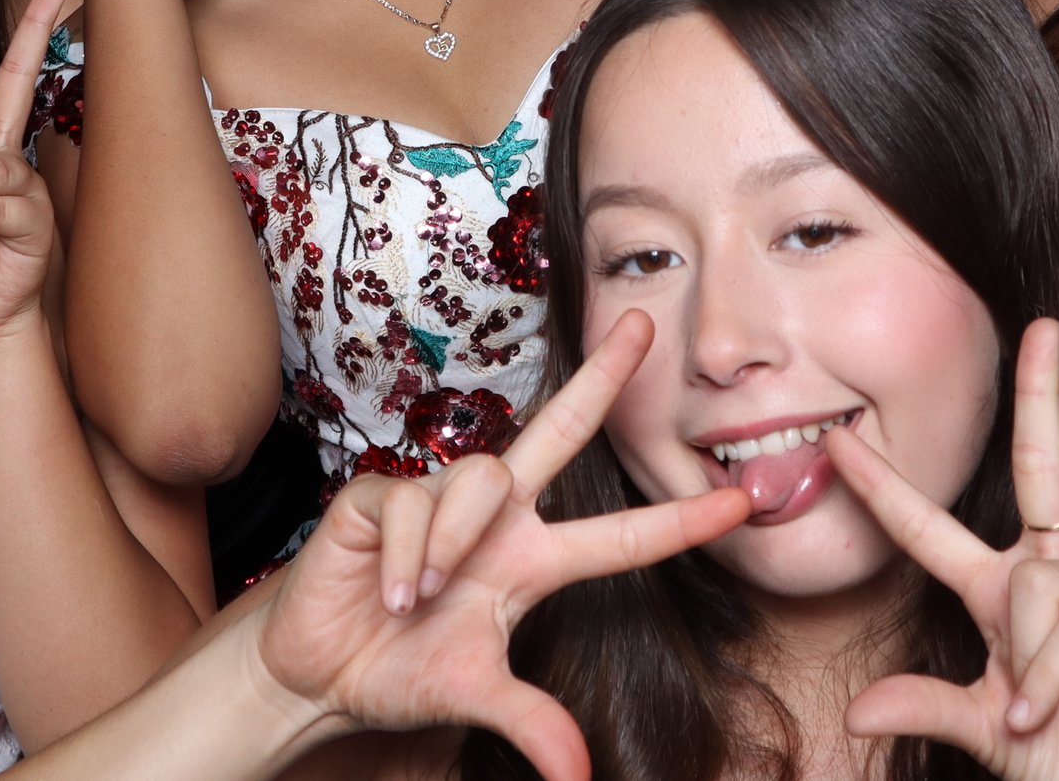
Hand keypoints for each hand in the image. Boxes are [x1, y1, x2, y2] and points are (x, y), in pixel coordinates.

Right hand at [250, 311, 751, 780]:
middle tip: (643, 324)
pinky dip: (402, 560)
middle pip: (561, 431)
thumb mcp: (476, 697)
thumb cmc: (400, 667)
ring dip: (451, 548)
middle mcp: (497, 517)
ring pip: (480, 483)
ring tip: (418, 600)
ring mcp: (441, 498)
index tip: (743, 503)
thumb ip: (533, 724)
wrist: (315, 669)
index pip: (621, 538)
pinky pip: (409, 505)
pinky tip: (387, 593)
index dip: (679, 521)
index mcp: (532, 561)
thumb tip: (581, 778)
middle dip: (602, 377)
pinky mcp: (381, 494)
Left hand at [830, 321, 1058, 780]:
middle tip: (1043, 328)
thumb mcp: (986, 730)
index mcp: (1005, 597)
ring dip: (1025, 662)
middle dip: (1041, 393)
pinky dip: (1054, 674)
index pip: (933, 530)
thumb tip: (856, 714)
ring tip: (1041, 709)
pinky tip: (1057, 705)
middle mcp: (1057, 578)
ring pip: (1033, 590)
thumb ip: (926, 707)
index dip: (886, 487)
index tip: (840, 442)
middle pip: (1040, 467)